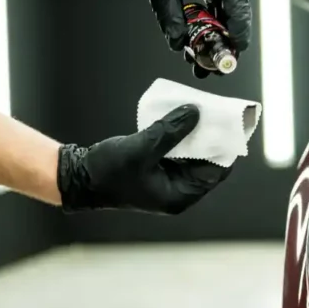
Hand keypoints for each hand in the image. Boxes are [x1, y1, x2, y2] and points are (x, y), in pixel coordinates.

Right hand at [56, 105, 231, 213]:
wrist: (76, 179)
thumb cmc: (108, 172)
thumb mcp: (142, 149)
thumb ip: (170, 131)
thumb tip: (196, 113)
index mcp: (180, 196)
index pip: (216, 171)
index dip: (225, 147)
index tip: (232, 125)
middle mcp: (178, 190)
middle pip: (206, 162)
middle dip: (211, 138)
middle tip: (218, 113)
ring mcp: (168, 180)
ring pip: (192, 154)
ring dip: (196, 134)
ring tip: (203, 111)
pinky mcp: (157, 169)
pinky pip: (177, 151)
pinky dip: (180, 136)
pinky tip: (182, 117)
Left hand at [125, 0, 251, 77]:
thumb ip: (169, 15)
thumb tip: (179, 44)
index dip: (239, 26)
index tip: (236, 49)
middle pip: (236, 11)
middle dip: (228, 40)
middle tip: (217, 67)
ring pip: (228, 14)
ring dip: (218, 39)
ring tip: (204, 65)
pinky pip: (219, 11)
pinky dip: (211, 29)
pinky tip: (200, 48)